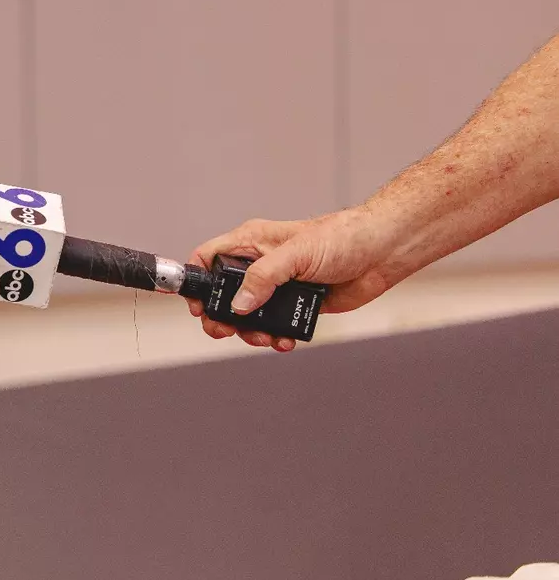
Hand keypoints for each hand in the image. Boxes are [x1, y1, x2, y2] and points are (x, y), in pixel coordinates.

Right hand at [184, 207, 400, 351]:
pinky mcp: (296, 304)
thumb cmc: (342, 238)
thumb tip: (239, 305)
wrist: (382, 253)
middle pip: (224, 294)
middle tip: (224, 331)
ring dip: (249, 332)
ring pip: (248, 315)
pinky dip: (275, 337)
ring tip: (262, 339)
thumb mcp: (295, 254)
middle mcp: (260, 264)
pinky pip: (275, 325)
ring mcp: (277, 286)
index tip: (198, 305)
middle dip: (221, 316)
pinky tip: (283, 341)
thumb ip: (263, 278)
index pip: (208, 258)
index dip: (197, 281)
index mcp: (251, 242)